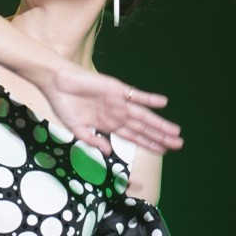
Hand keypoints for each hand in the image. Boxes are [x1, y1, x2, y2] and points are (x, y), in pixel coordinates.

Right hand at [43, 62, 182, 154]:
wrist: (56, 82)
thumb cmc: (63, 104)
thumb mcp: (75, 128)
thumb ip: (92, 141)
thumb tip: (108, 152)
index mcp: (107, 124)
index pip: (133, 137)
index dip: (148, 144)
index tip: (163, 152)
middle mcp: (117, 114)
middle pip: (143, 128)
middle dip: (160, 137)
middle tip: (178, 145)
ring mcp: (118, 102)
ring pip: (143, 115)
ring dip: (159, 124)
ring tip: (175, 132)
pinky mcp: (117, 89)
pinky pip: (136, 95)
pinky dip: (149, 99)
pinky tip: (163, 103)